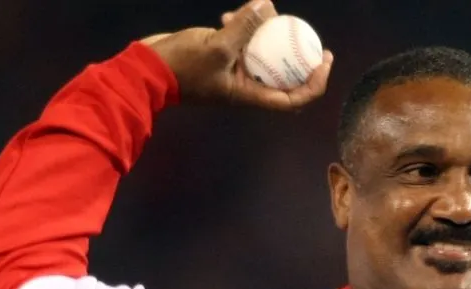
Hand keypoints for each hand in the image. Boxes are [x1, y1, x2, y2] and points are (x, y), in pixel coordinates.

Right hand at [140, 0, 333, 110]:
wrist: (147, 70)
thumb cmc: (182, 67)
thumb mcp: (217, 45)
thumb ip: (244, 27)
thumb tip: (268, 5)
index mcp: (251, 95)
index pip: (294, 98)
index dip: (314, 83)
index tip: (324, 61)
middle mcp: (246, 87)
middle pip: (283, 76)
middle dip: (297, 55)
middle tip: (310, 36)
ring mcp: (233, 74)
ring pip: (262, 56)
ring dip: (265, 35)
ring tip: (262, 13)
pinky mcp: (220, 59)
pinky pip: (241, 44)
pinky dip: (241, 29)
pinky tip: (230, 13)